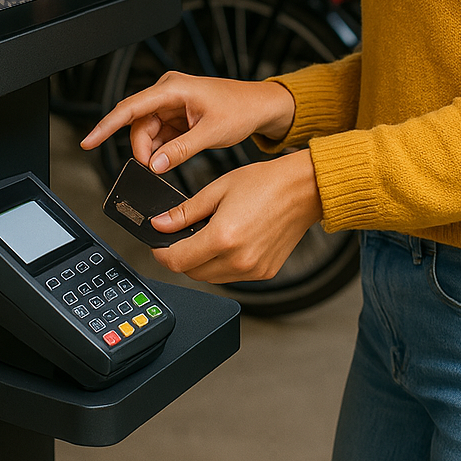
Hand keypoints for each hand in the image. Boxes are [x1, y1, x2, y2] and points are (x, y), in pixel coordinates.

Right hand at [80, 72, 295, 172]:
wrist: (260, 106)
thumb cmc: (241, 109)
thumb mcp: (211, 133)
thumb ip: (181, 150)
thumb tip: (156, 164)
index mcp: (174, 88)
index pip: (131, 107)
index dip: (106, 125)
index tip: (89, 141)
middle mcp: (169, 91)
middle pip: (138, 122)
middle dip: (141, 147)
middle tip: (152, 167)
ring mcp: (172, 103)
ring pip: (147, 130)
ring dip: (152, 149)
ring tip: (165, 163)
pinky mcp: (178, 114)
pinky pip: (160, 133)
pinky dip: (161, 148)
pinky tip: (168, 158)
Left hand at [148, 150, 322, 283]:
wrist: (303, 190)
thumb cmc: (265, 183)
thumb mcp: (217, 190)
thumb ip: (185, 212)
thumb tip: (160, 225)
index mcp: (223, 238)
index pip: (177, 261)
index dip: (161, 253)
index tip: (157, 244)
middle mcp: (238, 260)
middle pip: (192, 272)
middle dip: (181, 256)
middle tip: (181, 235)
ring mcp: (252, 270)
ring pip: (211, 277)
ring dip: (201, 262)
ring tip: (209, 234)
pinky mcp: (264, 272)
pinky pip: (231, 276)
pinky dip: (222, 264)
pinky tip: (229, 242)